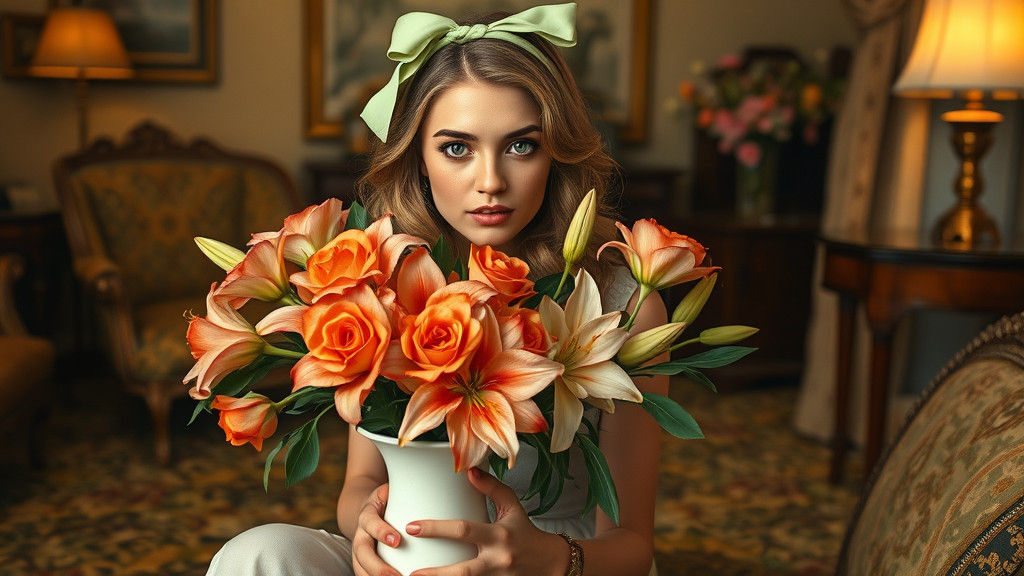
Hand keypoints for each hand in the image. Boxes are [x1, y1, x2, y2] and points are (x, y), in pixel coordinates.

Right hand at [353, 483, 402, 575]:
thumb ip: (410, 488)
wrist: (372, 509)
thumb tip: (443, 477)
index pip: (370, 522)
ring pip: (359, 566)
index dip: (381, 531)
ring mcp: (360, 548)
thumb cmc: (392, 500)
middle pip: (361, 551)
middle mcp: (361, 532)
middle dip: (377, 566)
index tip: (397, 541)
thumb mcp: (395, 490)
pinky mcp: (362, 560)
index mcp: (369, 513)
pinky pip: (363, 572)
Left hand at [404, 468, 566, 575]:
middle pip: (463, 570)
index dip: (437, 528)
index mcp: (499, 536)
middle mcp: (497, 560)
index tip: (412, 527)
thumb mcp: (512, 507)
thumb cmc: (526, 533)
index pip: (464, 530)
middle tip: (410, 571)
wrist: (551, 564)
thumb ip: (492, 488)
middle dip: (435, 573)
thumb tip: (469, 470)